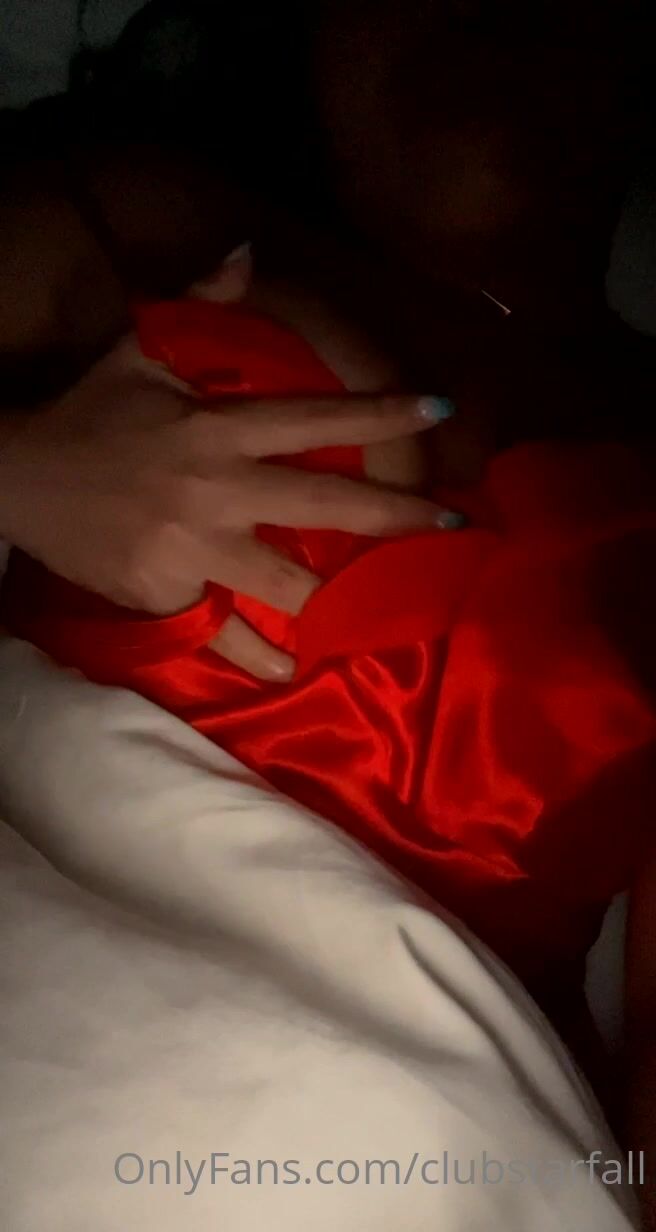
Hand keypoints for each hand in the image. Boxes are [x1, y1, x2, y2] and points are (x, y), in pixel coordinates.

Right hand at [0, 346, 450, 679]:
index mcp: (215, 428)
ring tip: (386, 611)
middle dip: (394, 515)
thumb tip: (246, 249)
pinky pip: (222, 633)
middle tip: (452, 524)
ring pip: (283, 581)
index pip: (314, 416)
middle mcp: (215, 490)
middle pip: (323, 504)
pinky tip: (290, 670)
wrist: (17, 478)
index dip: (380, 411)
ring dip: (338, 599)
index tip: (441, 409)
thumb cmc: (88, 412)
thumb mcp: (137, 348)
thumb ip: (197, 303)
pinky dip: (257, 655)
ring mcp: (191, 549)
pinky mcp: (165, 594)